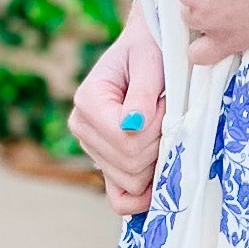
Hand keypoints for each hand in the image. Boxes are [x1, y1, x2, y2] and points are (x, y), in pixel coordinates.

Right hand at [67, 6, 165, 214]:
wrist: (145, 50)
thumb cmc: (149, 49)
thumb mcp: (149, 60)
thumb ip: (142, 93)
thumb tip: (133, 125)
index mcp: (87, 101)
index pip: (125, 139)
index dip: (155, 127)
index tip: (165, 100)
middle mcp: (82, 128)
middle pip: (130, 164)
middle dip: (159, 142)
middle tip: (166, 112)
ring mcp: (92, 149)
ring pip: (131, 182)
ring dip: (156, 158)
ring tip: (160, 126)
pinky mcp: (106, 162)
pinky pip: (119, 198)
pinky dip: (140, 197)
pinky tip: (157, 183)